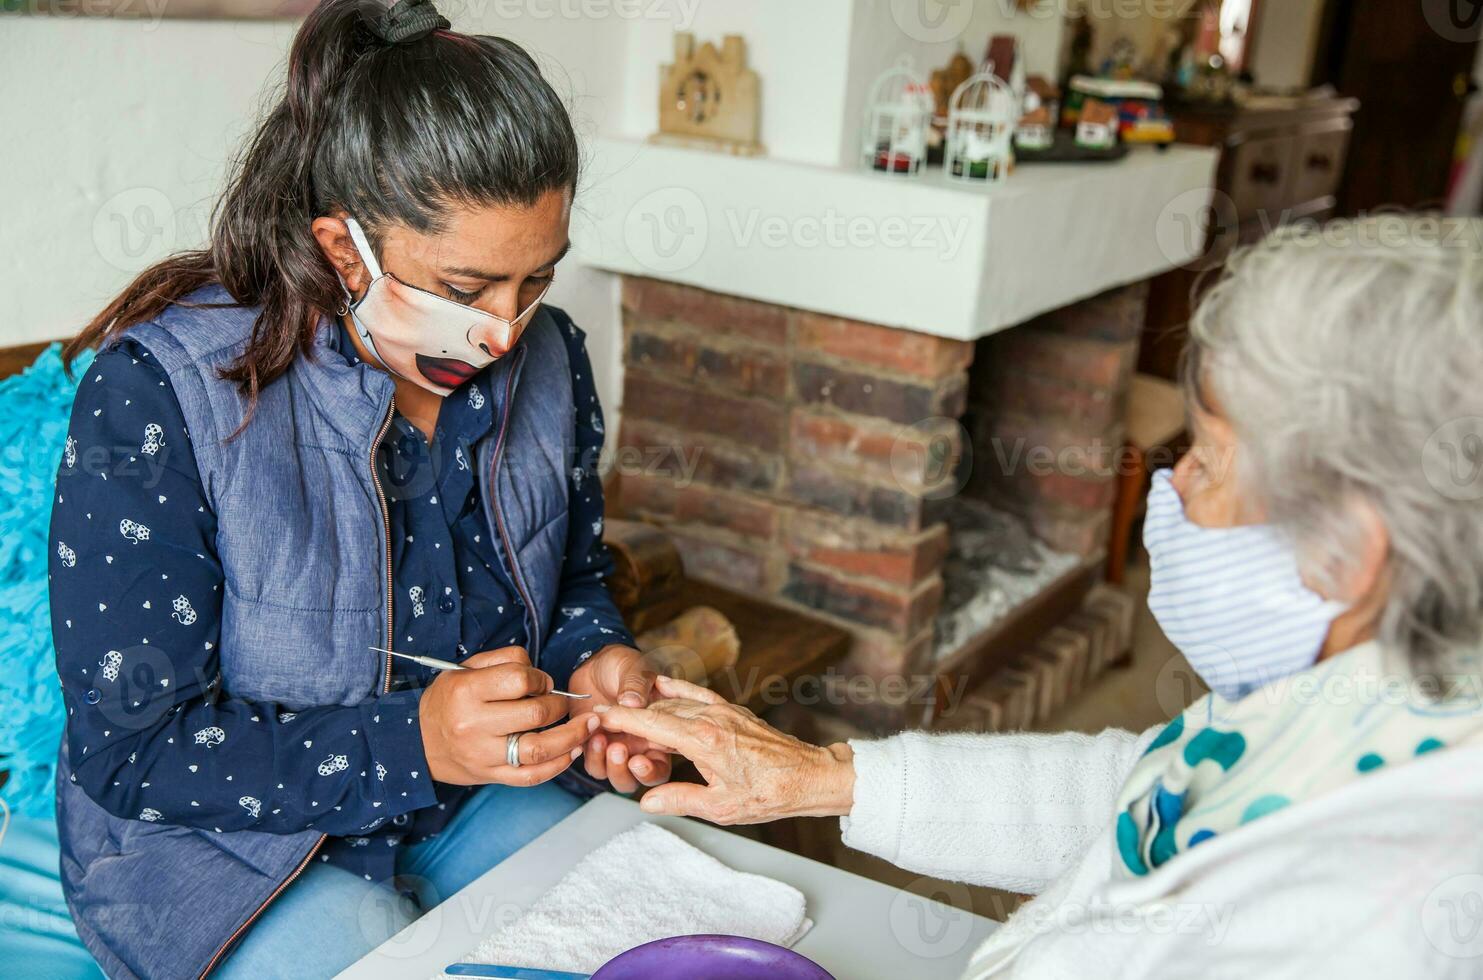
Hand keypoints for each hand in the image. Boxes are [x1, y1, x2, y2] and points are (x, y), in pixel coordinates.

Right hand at [420, 647, 596, 785]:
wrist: (418, 742)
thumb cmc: (448, 700)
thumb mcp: (465, 668)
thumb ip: (504, 660)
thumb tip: (541, 675)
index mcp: (467, 692)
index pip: (519, 680)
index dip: (539, 678)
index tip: (541, 682)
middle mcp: (474, 725)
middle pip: (535, 713)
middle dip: (558, 705)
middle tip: (561, 703)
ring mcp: (483, 755)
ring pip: (538, 749)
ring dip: (571, 737)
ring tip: (588, 727)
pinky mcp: (491, 776)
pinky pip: (531, 776)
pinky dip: (558, 765)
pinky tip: (572, 751)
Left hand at [569, 645, 671, 792]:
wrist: (596, 662)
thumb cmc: (624, 665)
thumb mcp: (636, 668)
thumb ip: (636, 685)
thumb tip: (632, 702)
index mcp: (658, 734)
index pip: (660, 766)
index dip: (651, 771)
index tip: (638, 760)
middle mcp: (638, 747)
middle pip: (634, 779)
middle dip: (624, 771)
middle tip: (617, 749)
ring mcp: (615, 747)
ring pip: (610, 775)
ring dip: (604, 763)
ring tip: (599, 736)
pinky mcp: (592, 745)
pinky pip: (591, 763)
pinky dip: (588, 753)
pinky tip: (587, 732)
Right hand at [593, 675, 854, 824]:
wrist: (809, 775)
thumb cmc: (769, 794)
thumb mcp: (720, 806)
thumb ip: (679, 800)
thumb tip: (645, 801)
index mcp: (703, 741)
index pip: (650, 725)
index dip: (620, 720)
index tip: (596, 717)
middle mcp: (710, 719)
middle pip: (658, 712)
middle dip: (628, 717)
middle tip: (602, 724)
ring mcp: (723, 711)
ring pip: (675, 704)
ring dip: (648, 708)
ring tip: (624, 714)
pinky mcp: (733, 711)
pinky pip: (698, 695)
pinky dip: (677, 690)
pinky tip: (662, 685)